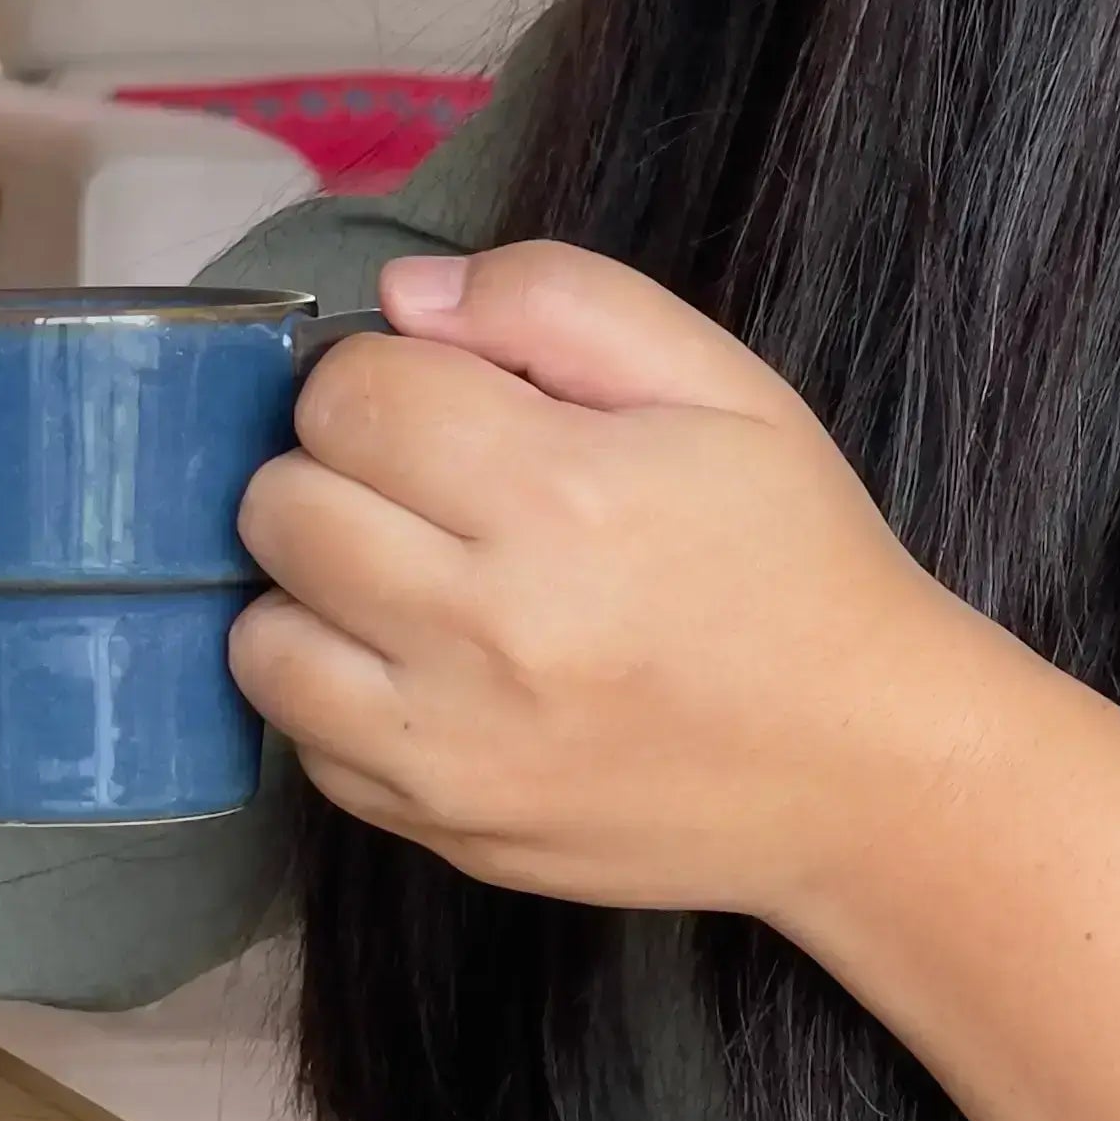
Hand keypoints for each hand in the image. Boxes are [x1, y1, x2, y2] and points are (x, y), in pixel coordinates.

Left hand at [230, 243, 993, 920]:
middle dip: (330, 471)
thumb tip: (400, 295)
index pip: (351, 396)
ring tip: (398, 579)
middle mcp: (486, 629)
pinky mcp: (433, 824)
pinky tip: (418, 666)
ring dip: (309, 589)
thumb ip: (556, 301)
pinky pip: (298, 737)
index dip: (380, 378)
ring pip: (258, 634)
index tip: (434, 404)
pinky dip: (333, 690)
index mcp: (561, 495)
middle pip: (281, 506)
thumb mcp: (720, 384)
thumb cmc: (788, 558)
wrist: (861, 767)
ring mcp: (450, 745)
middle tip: (414, 488)